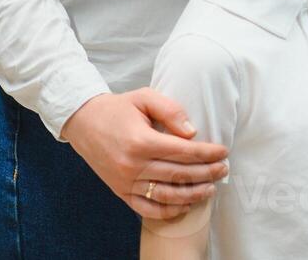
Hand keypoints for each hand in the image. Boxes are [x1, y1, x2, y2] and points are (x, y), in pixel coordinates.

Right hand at [61, 89, 228, 220]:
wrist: (84, 122)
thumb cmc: (118, 108)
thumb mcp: (145, 97)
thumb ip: (171, 110)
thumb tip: (192, 133)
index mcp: (141, 141)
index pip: (183, 152)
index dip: (207, 153)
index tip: (223, 152)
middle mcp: (133, 165)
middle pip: (179, 175)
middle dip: (206, 173)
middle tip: (224, 169)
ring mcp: (125, 182)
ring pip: (166, 195)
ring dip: (192, 194)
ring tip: (211, 188)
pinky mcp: (120, 192)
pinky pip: (146, 208)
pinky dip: (168, 211)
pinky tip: (185, 204)